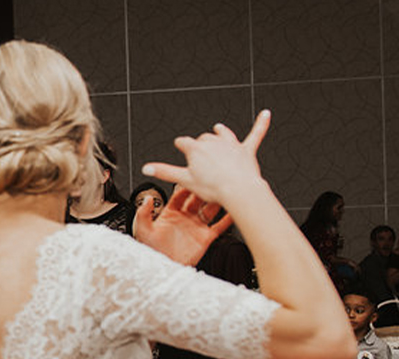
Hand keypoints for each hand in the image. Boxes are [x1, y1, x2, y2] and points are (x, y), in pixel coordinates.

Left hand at [134, 186, 230, 265]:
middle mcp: (185, 217)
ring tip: (223, 193)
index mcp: (171, 213)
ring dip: (216, 201)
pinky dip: (228, 218)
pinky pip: (220, 226)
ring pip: (210, 209)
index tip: (190, 178)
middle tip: (209, 182)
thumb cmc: (152, 251)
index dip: (185, 186)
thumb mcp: (143, 230)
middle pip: (197, 199)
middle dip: (203, 191)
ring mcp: (197, 226)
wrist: (164, 269)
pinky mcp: (206, 237)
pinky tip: (235, 210)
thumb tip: (146, 199)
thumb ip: (143, 214)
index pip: (180, 195)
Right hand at [142, 110, 269, 203]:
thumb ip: (164, 172)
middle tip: (199, 153)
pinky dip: (261, 123)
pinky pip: (256, 133)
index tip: (179, 145)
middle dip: (200, 144)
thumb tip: (147, 168)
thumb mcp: (184, 180)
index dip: (180, 145)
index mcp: (196, 149)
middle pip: (203, 139)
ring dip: (220, 131)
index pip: (183, 142)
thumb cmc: (214, 187)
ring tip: (218, 129)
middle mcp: (213, 142)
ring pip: (224, 134)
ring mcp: (231, 145)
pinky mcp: (246, 150)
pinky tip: (266, 115)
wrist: (238, 190)